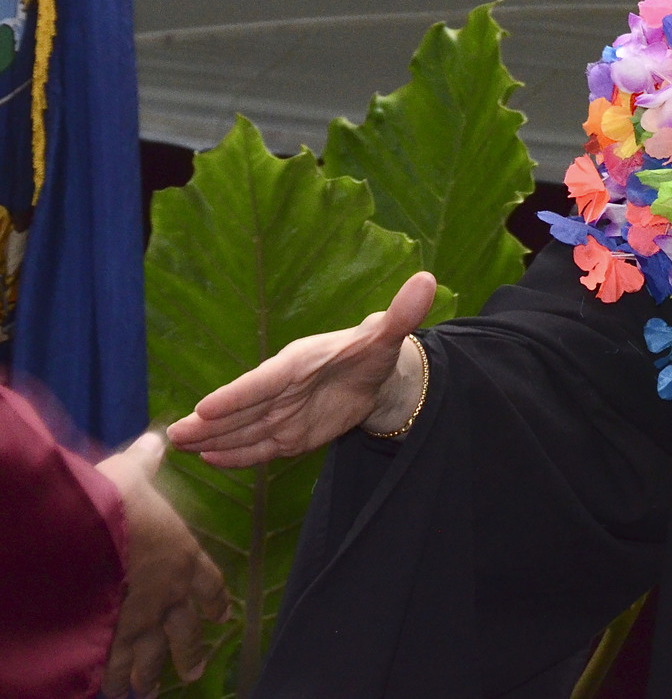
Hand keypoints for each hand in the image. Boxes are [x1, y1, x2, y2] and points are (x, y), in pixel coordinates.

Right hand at [95, 432, 229, 698]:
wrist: (76, 534)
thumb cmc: (111, 500)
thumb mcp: (131, 474)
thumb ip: (146, 462)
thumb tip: (158, 440)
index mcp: (183, 557)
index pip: (208, 584)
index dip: (214, 600)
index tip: (221, 616)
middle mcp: (167, 594)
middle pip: (185, 631)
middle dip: (188, 651)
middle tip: (193, 670)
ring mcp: (137, 621)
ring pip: (150, 657)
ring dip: (151, 674)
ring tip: (150, 690)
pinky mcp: (106, 638)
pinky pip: (113, 666)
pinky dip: (113, 678)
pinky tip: (113, 687)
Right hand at [168, 272, 436, 466]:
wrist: (374, 374)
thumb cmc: (374, 349)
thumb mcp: (389, 333)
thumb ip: (402, 313)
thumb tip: (427, 280)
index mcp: (299, 362)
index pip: (265, 381)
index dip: (237, 395)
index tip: (205, 407)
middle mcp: (284, 388)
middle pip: (244, 410)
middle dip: (210, 423)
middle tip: (174, 434)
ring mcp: (284, 413)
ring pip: (245, 430)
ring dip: (214, 440)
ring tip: (179, 446)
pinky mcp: (290, 435)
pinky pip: (262, 447)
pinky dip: (238, 456)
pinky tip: (210, 460)